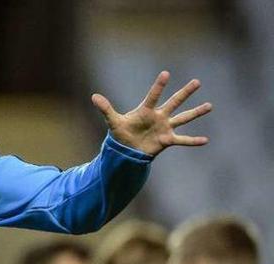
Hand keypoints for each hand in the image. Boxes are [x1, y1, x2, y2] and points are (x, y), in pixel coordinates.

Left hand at [92, 71, 212, 155]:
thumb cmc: (121, 133)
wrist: (126, 150)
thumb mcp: (113, 121)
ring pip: (183, 118)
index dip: (159, 86)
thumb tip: (93, 96)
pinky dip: (193, 141)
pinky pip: (182, 140)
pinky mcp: (167, 140)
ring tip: (209, 105)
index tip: (166, 73)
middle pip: (174, 102)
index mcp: (146, 110)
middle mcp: (159, 117)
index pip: (153, 96)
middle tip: (197, 82)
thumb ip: (106, 109)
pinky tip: (205, 140)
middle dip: (185, 93)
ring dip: (196, 112)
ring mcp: (165, 127)